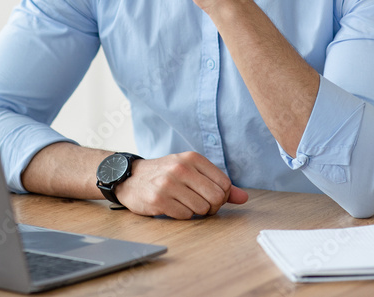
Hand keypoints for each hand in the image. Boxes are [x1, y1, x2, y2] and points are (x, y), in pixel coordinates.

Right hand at [114, 151, 248, 218]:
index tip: (211, 196)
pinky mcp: (158, 200)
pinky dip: (182, 215)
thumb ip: (218, 183)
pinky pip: (185, 216)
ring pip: (201, 209)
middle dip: (212, 207)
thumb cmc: (165, 175)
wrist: (130, 178)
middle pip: (216, 197)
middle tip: (202, 205)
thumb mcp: (191, 171)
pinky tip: (173, 207)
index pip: (224, 184)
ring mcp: (168, 184)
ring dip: (196, 212)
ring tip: (185, 204)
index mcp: (192, 158)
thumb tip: (244, 198)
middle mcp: (181, 168)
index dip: (222, 196)